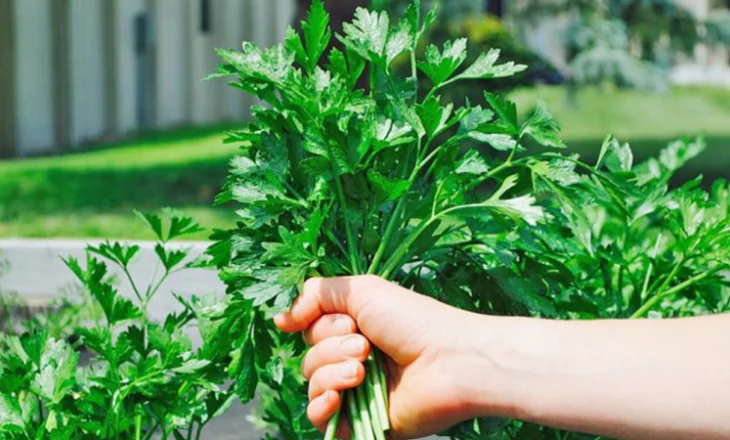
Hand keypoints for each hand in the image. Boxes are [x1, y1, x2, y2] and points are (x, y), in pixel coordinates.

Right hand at [274, 276, 510, 438]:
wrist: (449, 361)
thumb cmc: (413, 321)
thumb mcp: (362, 290)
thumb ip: (316, 295)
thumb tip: (279, 319)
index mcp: (354, 330)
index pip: (311, 332)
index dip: (322, 327)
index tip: (349, 322)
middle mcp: (353, 360)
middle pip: (309, 358)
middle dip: (331, 349)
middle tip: (365, 348)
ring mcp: (358, 393)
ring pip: (312, 385)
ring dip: (331, 374)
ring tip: (363, 371)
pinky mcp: (362, 422)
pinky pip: (320, 419)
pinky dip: (322, 406)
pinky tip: (336, 398)